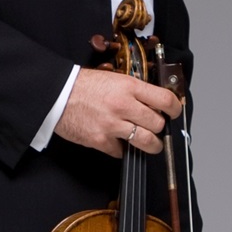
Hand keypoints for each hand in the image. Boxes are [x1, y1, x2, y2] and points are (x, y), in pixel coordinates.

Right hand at [55, 68, 183, 156]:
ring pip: (146, 142)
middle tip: (155, 127)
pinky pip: (122, 152)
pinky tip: (118, 142)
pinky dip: (122, 150)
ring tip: (150, 144)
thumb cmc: (82, 85)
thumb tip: (153, 103)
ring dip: (151, 145)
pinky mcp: (101, 140)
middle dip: (159, 128)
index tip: (175, 112)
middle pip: (158, 124)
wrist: (56, 95)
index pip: (165, 100)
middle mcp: (124, 105)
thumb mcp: (113, 79)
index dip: (175, 109)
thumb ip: (134, 90)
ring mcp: (112, 125)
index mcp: (129, 87)